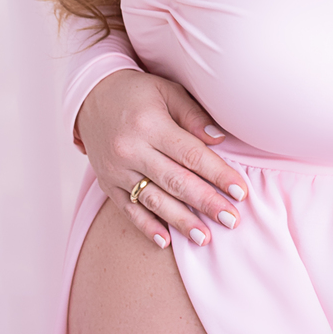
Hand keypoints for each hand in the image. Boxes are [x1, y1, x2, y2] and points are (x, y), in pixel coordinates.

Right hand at [77, 69, 250, 248]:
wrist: (91, 97)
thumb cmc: (138, 93)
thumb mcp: (168, 91)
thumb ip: (193, 116)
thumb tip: (219, 140)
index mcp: (150, 125)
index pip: (191, 155)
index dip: (218, 174)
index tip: (241, 192)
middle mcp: (131, 150)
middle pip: (175, 182)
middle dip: (206, 203)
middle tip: (232, 220)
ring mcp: (116, 170)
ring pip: (153, 200)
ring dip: (181, 221)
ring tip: (205, 238)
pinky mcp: (107, 184)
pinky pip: (128, 210)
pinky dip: (147, 226)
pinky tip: (166, 241)